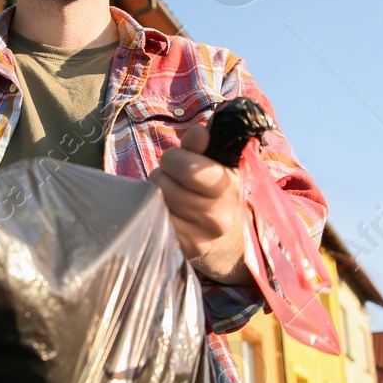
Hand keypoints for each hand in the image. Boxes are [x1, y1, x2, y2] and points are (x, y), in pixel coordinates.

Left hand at [148, 123, 253, 284]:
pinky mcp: (183, 250)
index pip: (190, 169)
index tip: (181, 157)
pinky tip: (167, 213)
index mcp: (229, 186)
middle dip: (163, 175)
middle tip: (172, 178)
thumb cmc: (212, 189)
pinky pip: (153, 222)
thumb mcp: (213, 164)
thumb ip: (201, 147)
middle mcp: (219, 215)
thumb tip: (199, 132)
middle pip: (165, 184)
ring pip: (155, 202)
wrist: (224, 237)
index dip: (176, 158)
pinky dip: (154, 213)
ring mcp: (201, 237)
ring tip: (171, 195)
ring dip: (156, 194)